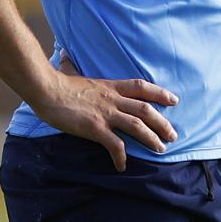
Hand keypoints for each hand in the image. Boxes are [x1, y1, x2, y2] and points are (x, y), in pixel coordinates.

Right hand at [27, 68, 178, 171]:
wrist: (46, 90)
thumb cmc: (57, 83)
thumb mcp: (74, 73)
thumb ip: (75, 67)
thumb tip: (65, 55)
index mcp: (110, 86)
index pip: (141, 87)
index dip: (160, 93)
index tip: (174, 100)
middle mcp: (112, 99)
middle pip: (145, 109)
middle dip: (162, 122)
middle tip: (173, 135)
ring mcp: (105, 113)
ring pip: (137, 126)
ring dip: (151, 138)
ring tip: (161, 149)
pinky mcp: (95, 128)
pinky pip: (114, 144)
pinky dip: (121, 156)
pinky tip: (122, 166)